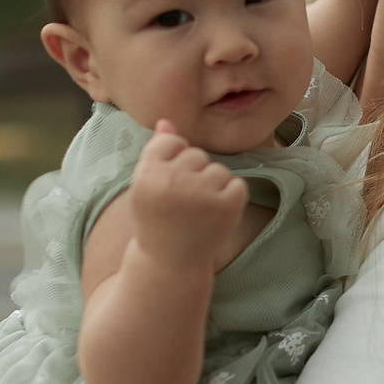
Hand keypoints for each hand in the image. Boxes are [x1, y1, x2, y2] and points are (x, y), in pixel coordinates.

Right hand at [129, 122, 248, 268]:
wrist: (170, 263)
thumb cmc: (156, 220)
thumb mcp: (146, 186)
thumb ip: (156, 152)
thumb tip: (166, 121)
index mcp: (147, 176)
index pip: (170, 141)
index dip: (172, 159)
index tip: (167, 182)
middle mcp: (173, 183)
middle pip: (195, 154)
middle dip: (192, 173)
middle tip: (181, 202)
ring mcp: (202, 195)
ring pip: (217, 169)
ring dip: (212, 186)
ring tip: (197, 211)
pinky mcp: (227, 207)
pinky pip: (237, 184)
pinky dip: (230, 198)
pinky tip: (214, 216)